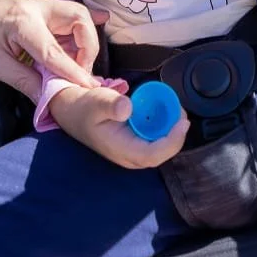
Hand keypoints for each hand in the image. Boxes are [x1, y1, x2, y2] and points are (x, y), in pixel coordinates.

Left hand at [0, 0, 99, 101]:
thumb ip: (25, 81)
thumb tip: (50, 99)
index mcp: (23, 22)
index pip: (55, 51)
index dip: (73, 72)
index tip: (88, 89)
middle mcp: (39, 7)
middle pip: (80, 20)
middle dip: (88, 48)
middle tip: (80, 73)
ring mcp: (43, 4)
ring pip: (79, 17)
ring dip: (84, 42)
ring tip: (75, 66)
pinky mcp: (44, 8)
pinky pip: (70, 19)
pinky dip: (79, 35)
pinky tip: (82, 49)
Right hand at [50, 83, 189, 169]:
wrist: (73, 112)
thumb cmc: (84, 108)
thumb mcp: (96, 100)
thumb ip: (111, 104)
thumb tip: (128, 107)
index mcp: (120, 149)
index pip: (152, 155)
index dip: (172, 142)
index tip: (182, 122)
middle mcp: (129, 155)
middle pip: (161, 152)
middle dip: (176, 133)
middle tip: (180, 109)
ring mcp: (133, 150)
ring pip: (161, 146)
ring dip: (171, 128)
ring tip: (173, 106)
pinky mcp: (136, 143)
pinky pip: (156, 138)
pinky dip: (163, 124)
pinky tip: (163, 108)